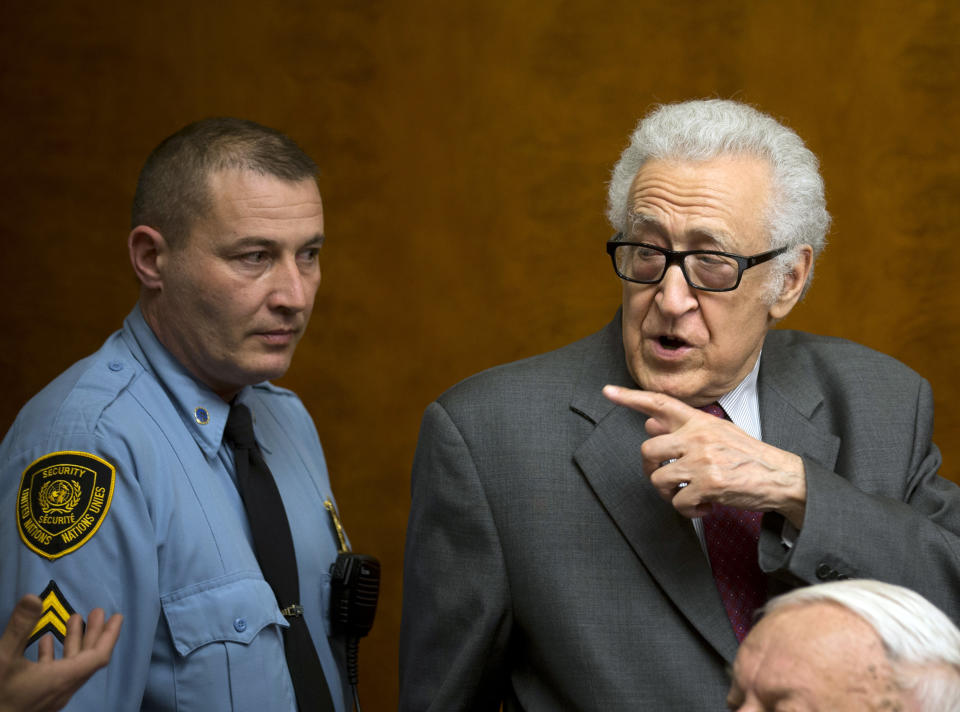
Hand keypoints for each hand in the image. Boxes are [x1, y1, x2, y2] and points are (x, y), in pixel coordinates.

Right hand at [0, 594, 122, 711]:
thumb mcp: (4, 659)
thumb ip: (20, 629)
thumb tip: (33, 598)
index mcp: (63, 678)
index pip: (98, 656)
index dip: (110, 635)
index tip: (117, 616)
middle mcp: (63, 688)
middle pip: (88, 658)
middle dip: (94, 633)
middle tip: (97, 611)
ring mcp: (51, 695)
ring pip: (71, 665)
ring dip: (74, 642)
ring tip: (74, 618)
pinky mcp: (38, 698)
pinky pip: (55, 673)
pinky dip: (55, 656)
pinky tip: (47, 641)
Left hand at [603, 385, 806, 527]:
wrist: (781, 477)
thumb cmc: (746, 456)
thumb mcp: (716, 432)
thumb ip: (682, 428)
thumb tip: (648, 422)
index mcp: (699, 421)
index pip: (660, 403)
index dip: (630, 397)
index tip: (607, 392)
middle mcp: (698, 437)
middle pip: (648, 449)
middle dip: (651, 468)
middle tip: (668, 478)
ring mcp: (703, 461)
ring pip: (659, 478)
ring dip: (669, 493)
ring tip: (689, 494)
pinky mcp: (709, 485)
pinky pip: (679, 502)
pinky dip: (688, 510)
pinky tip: (704, 505)